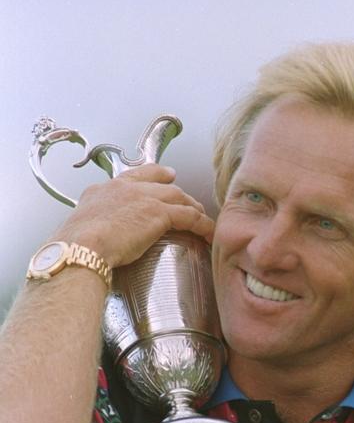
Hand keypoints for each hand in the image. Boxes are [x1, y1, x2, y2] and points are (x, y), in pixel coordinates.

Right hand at [52, 164, 214, 268]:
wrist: (81, 246)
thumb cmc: (76, 247)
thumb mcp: (80, 230)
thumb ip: (93, 228)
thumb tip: (93, 241)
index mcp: (104, 190)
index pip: (134, 176)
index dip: (153, 174)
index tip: (166, 175)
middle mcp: (125, 188)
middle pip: (160, 183)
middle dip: (178, 190)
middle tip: (190, 198)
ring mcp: (143, 198)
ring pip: (178, 197)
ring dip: (193, 207)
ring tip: (203, 218)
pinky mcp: (159, 214)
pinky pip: (189, 216)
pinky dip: (202, 224)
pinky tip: (209, 233)